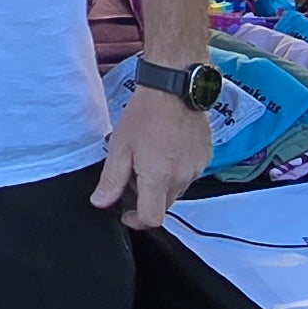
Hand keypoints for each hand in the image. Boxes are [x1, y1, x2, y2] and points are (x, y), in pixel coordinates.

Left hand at [92, 76, 204, 231]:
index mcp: (159, 177)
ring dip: (162, 182)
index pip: (152, 218)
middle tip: (134, 172)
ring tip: (150, 155)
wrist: (174, 87)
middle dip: (147, 197)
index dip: (137, 221)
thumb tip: (101, 203)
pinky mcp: (206, 157)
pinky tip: (166, 149)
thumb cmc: (145, 114)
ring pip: (176, 189)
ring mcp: (197, 167)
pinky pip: (189, 174)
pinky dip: (176, 170)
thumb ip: (111, 180)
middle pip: (164, 205)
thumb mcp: (120, 147)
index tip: (127, 213)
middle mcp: (182, 177)